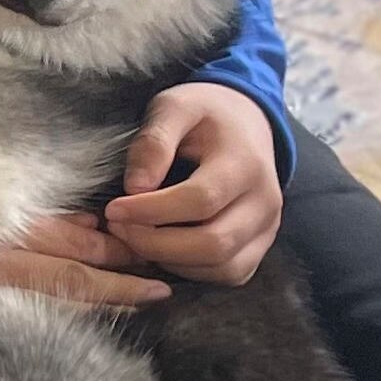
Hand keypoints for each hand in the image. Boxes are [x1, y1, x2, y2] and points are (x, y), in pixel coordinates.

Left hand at [102, 82, 282, 283]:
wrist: (245, 120)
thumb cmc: (203, 113)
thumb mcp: (174, 107)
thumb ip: (154, 141)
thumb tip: (135, 187)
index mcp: (245, 164)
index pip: (200, 201)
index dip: (151, 211)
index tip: (113, 209)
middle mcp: (265, 202)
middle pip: (215, 244)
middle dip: (157, 244)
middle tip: (118, 227)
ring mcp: (267, 228)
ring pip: (223, 267)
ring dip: (171, 261)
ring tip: (134, 236)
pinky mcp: (259, 245)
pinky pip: (229, 273)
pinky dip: (192, 270)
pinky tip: (161, 248)